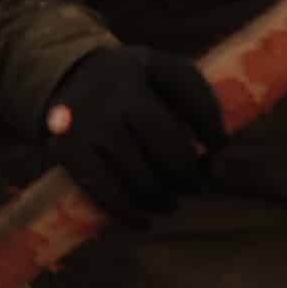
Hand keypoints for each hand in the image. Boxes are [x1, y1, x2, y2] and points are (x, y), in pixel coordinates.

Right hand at [43, 46, 225, 226]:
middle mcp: (111, 92)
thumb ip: (198, 102)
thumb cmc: (131, 82)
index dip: (211, 130)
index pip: (191, 100)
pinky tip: (142, 220)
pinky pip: (103, 191)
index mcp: (141, 67)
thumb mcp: (162, 72)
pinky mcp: (66, 148)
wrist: (65, 76)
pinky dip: (127, 212)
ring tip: (167, 203)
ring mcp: (85, 121)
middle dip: (186, 174)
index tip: (219, 150)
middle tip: (191, 186)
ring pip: (138, 175)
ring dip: (161, 198)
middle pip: (166, 145)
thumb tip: (220, 154)